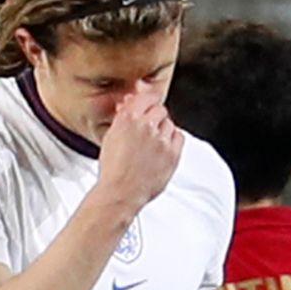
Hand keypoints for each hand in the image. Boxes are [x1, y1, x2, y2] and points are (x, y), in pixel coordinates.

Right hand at [93, 97, 181, 215]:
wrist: (120, 192)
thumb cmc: (113, 169)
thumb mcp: (111, 137)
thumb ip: (122, 118)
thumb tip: (129, 104)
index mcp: (128, 119)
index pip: (146, 98)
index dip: (148, 101)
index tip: (148, 105)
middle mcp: (146, 126)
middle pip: (160, 109)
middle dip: (154, 116)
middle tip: (149, 128)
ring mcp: (161, 140)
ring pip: (169, 124)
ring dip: (163, 129)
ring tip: (153, 143)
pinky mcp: (172, 153)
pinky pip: (179, 137)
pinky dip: (173, 139)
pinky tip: (163, 147)